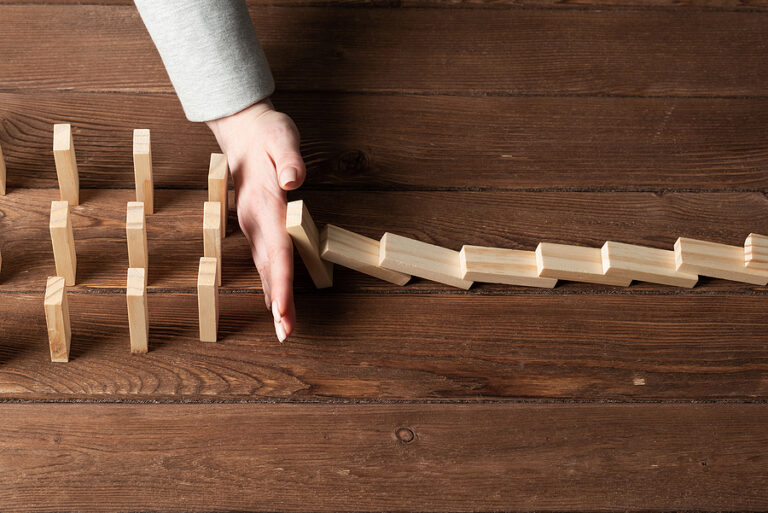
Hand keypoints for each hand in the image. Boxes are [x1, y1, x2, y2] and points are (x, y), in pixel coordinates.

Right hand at [206, 99, 305, 341]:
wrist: (242, 132)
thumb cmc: (267, 135)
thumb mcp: (282, 136)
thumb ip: (289, 159)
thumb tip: (293, 180)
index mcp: (265, 205)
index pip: (276, 249)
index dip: (279, 282)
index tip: (282, 309)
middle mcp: (256, 221)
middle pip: (268, 268)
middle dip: (277, 303)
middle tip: (284, 334)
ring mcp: (253, 226)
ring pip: (265, 269)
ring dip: (274, 300)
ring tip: (283, 329)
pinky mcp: (257, 228)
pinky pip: (265, 262)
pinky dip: (271, 285)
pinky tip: (275, 304)